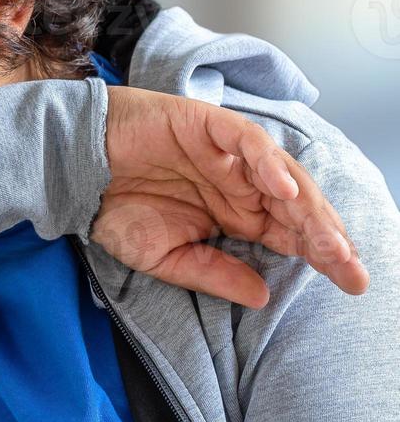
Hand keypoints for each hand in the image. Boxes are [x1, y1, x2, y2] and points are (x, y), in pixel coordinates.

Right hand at [94, 85, 368, 308]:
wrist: (70, 167)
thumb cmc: (112, 207)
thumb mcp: (163, 256)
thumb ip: (212, 273)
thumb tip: (261, 296)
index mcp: (234, 214)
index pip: (291, 234)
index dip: (322, 255)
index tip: (350, 283)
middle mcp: (239, 183)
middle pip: (298, 208)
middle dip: (327, 237)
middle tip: (349, 267)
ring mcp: (226, 153)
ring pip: (283, 176)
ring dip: (307, 208)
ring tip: (326, 240)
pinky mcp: (208, 125)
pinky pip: (248, 142)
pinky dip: (267, 162)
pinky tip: (282, 190)